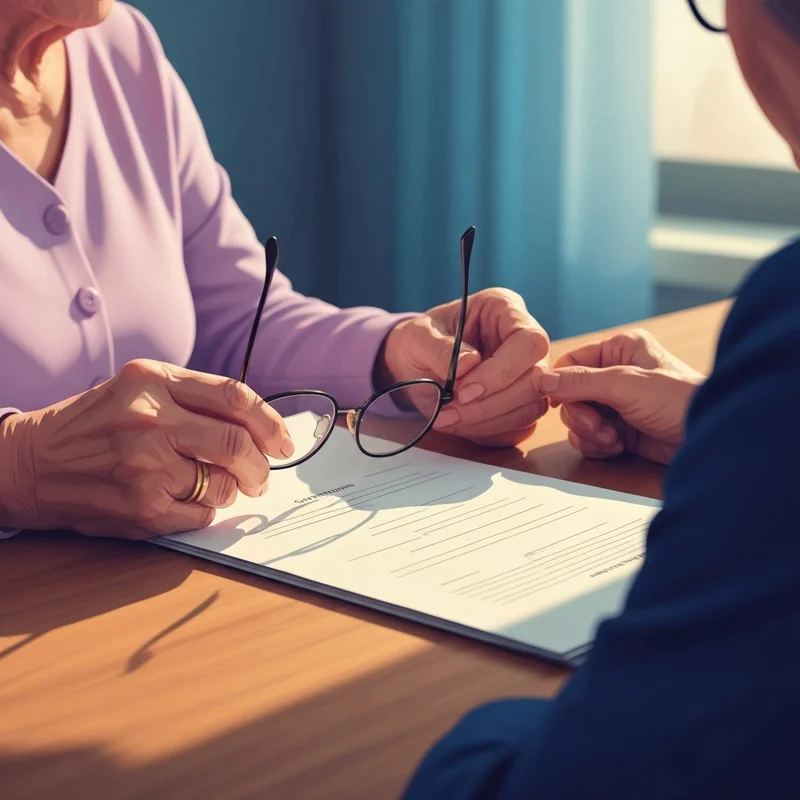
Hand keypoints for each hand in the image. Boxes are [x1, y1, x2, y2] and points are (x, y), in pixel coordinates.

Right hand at [0, 359, 293, 538]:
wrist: (32, 462)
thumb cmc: (94, 424)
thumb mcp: (139, 388)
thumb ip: (195, 398)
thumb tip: (258, 426)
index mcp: (153, 381)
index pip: (233, 396)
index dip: (269, 421)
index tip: (283, 441)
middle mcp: (149, 420)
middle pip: (236, 443)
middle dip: (260, 465)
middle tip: (261, 475)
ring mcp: (145, 466)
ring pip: (222, 484)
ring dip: (231, 489)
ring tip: (216, 486)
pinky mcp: (140, 506)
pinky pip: (201, 513)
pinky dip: (205, 510)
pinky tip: (186, 500)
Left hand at [377, 288, 549, 446]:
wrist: (412, 363)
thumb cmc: (420, 340)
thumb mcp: (418, 337)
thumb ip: (440, 348)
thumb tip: (469, 365)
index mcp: (506, 310)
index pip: (529, 342)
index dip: (501, 371)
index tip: (463, 391)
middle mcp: (525, 343)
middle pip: (535, 380)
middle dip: (489, 404)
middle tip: (448, 412)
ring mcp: (527, 376)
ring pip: (530, 408)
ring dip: (486, 422)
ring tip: (447, 419)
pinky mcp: (519, 405)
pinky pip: (519, 428)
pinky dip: (487, 432)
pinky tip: (459, 425)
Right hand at [535, 329, 703, 464]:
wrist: (708, 438)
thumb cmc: (677, 400)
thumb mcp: (623, 385)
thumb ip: (580, 382)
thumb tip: (541, 379)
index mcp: (619, 350)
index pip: (571, 362)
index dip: (560, 384)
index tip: (558, 402)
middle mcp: (615, 374)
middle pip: (570, 395)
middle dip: (581, 415)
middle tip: (599, 427)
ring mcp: (617, 404)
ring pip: (578, 419)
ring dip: (589, 433)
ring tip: (613, 439)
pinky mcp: (621, 430)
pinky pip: (590, 437)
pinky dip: (597, 445)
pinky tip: (617, 447)